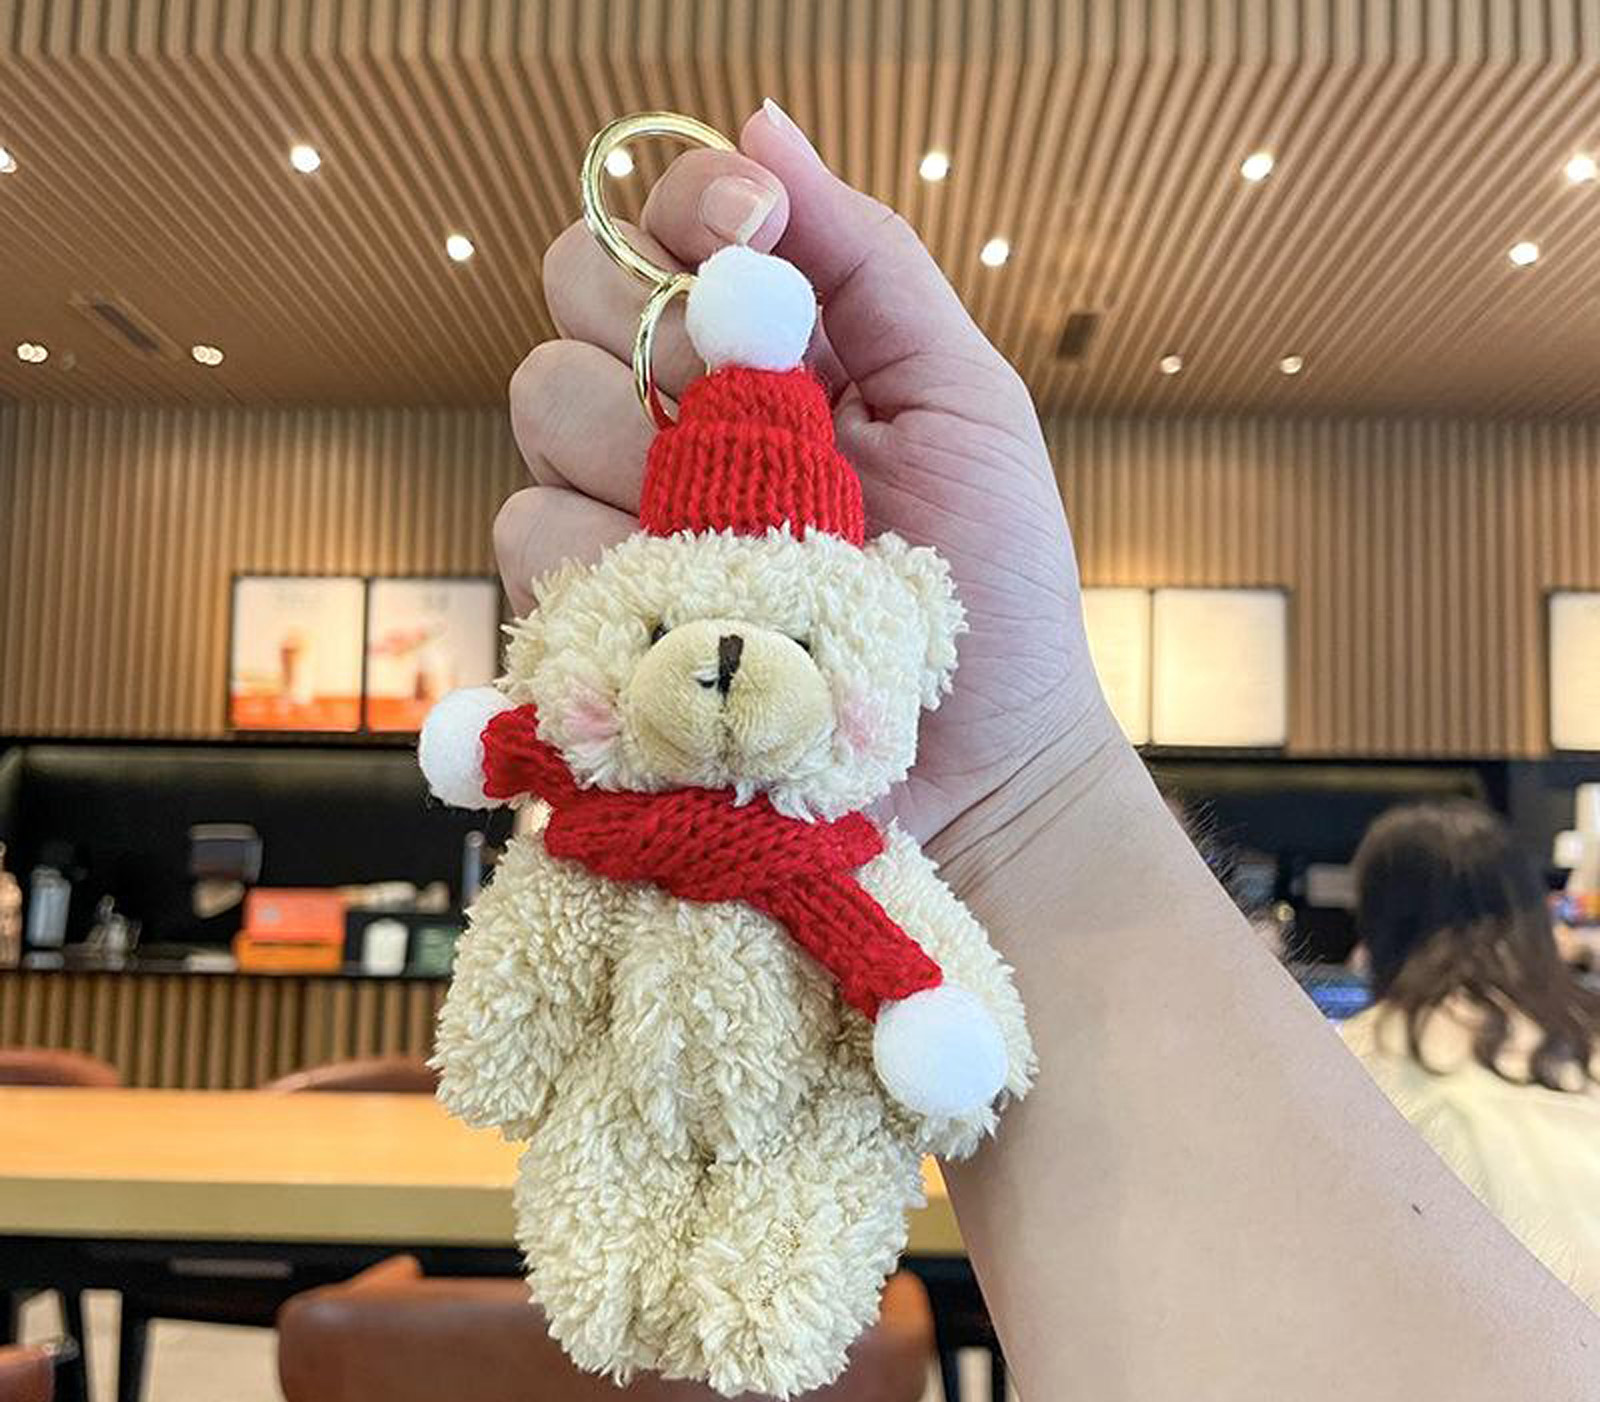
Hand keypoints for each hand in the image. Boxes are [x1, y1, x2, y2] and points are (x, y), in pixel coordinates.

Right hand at [498, 99, 1114, 844]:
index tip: (753, 230)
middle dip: (663, 332)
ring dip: (645, 458)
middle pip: (574, 295)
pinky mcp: (593, 618)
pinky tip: (706, 607)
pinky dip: (613, 561)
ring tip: (763, 543)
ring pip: (542, 410)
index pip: (663, 227)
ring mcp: (626, 520)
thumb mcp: (964, 403)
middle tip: (767, 413)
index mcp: (767, 355)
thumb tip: (765, 122)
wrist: (983, 769)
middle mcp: (678, 423)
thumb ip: (870, 263)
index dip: (685, 204)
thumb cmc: (992, 593)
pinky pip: (532, 537)